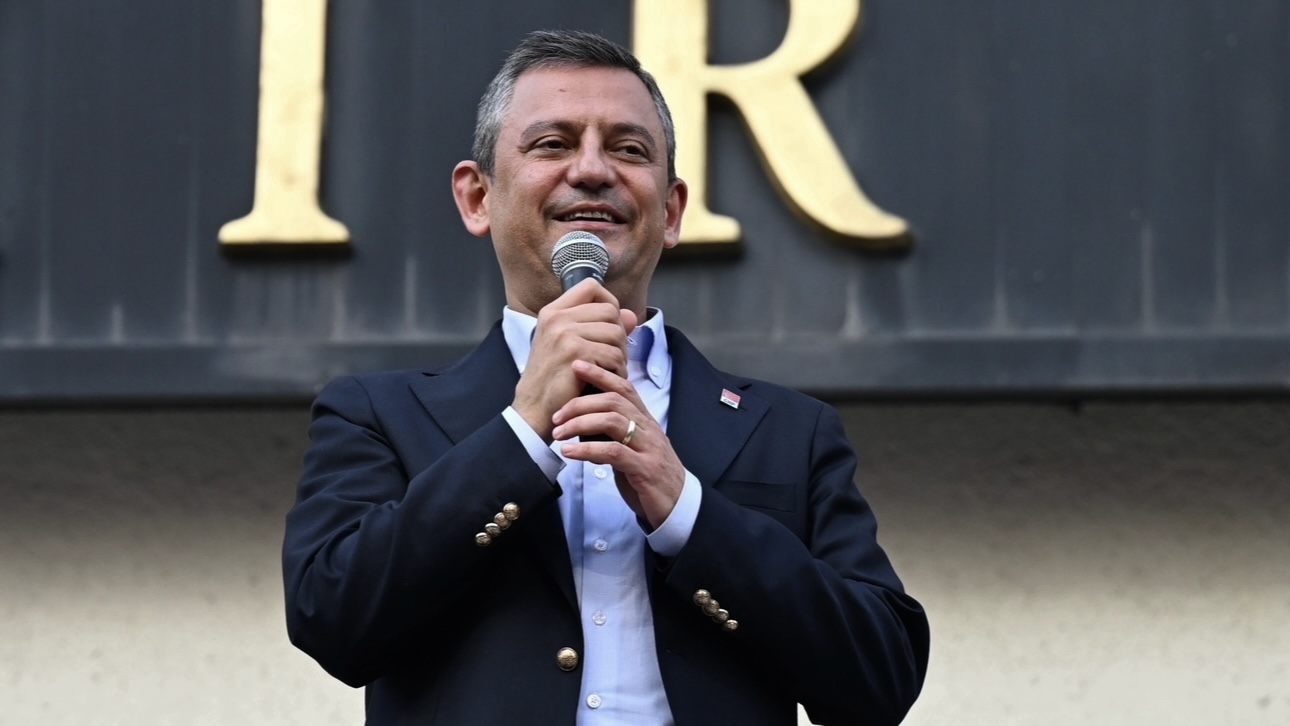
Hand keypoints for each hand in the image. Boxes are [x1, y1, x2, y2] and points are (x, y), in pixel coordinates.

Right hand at [512, 279, 637, 440]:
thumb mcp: (569, 345)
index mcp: (553, 311)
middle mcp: (557, 317)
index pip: (591, 287)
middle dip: (619, 335)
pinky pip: (614, 355)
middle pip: (610, 311)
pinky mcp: (576, 353)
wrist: (533, 408)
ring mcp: (565, 333)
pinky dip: (617, 370)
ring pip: (616, 333)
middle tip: (611, 356)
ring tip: (608, 369)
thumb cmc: (552, 379)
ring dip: (619, 355)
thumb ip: (598, 327)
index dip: (609, 302)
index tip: (610, 323)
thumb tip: (631, 315)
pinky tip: (606, 379)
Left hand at [551, 360, 685, 529]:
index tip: (576, 365)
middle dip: (580, 403)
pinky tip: (569, 452)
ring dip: (580, 424)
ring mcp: (648, 447)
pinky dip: (587, 450)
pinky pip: (613, 452)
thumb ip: (611, 433)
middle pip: (614, 400)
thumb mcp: (630, 448)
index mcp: (644, 420)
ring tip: (558, 433)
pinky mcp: (644, 469)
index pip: (623, 387)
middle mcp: (648, 428)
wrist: (677, 504)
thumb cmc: (648, 475)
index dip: (600, 373)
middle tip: (556, 415)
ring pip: (612, 421)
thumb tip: (582, 422)